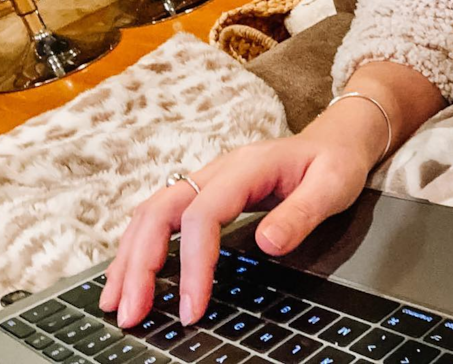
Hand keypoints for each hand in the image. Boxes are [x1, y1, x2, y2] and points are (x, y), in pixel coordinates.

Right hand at [98, 133, 372, 328]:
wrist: (337, 138)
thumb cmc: (336, 162)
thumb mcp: (334, 186)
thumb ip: (303, 214)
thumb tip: (267, 245)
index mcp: (247, 168)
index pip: (203, 215)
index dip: (193, 263)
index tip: (192, 308)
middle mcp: (217, 170)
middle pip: (160, 211)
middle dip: (139, 264)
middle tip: (132, 313)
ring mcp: (207, 179)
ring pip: (150, 213)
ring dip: (129, 257)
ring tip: (116, 303)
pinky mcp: (204, 193)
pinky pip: (160, 217)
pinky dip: (139, 247)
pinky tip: (130, 275)